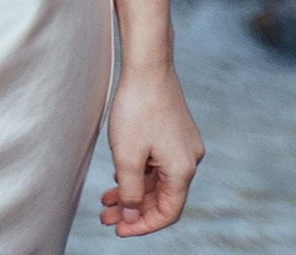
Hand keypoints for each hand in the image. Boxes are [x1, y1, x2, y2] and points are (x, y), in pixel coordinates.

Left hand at [99, 65, 201, 236]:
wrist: (147, 66)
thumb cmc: (136, 109)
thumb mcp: (126, 157)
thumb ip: (129, 192)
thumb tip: (132, 216)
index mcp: (182, 169)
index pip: (167, 212)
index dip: (142, 226)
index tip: (118, 229)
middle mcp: (189, 159)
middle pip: (162, 197)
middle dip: (134, 210)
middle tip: (106, 217)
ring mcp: (183, 144)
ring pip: (158, 180)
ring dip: (133, 191)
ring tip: (106, 200)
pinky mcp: (175, 132)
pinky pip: (158, 163)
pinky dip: (139, 173)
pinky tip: (118, 175)